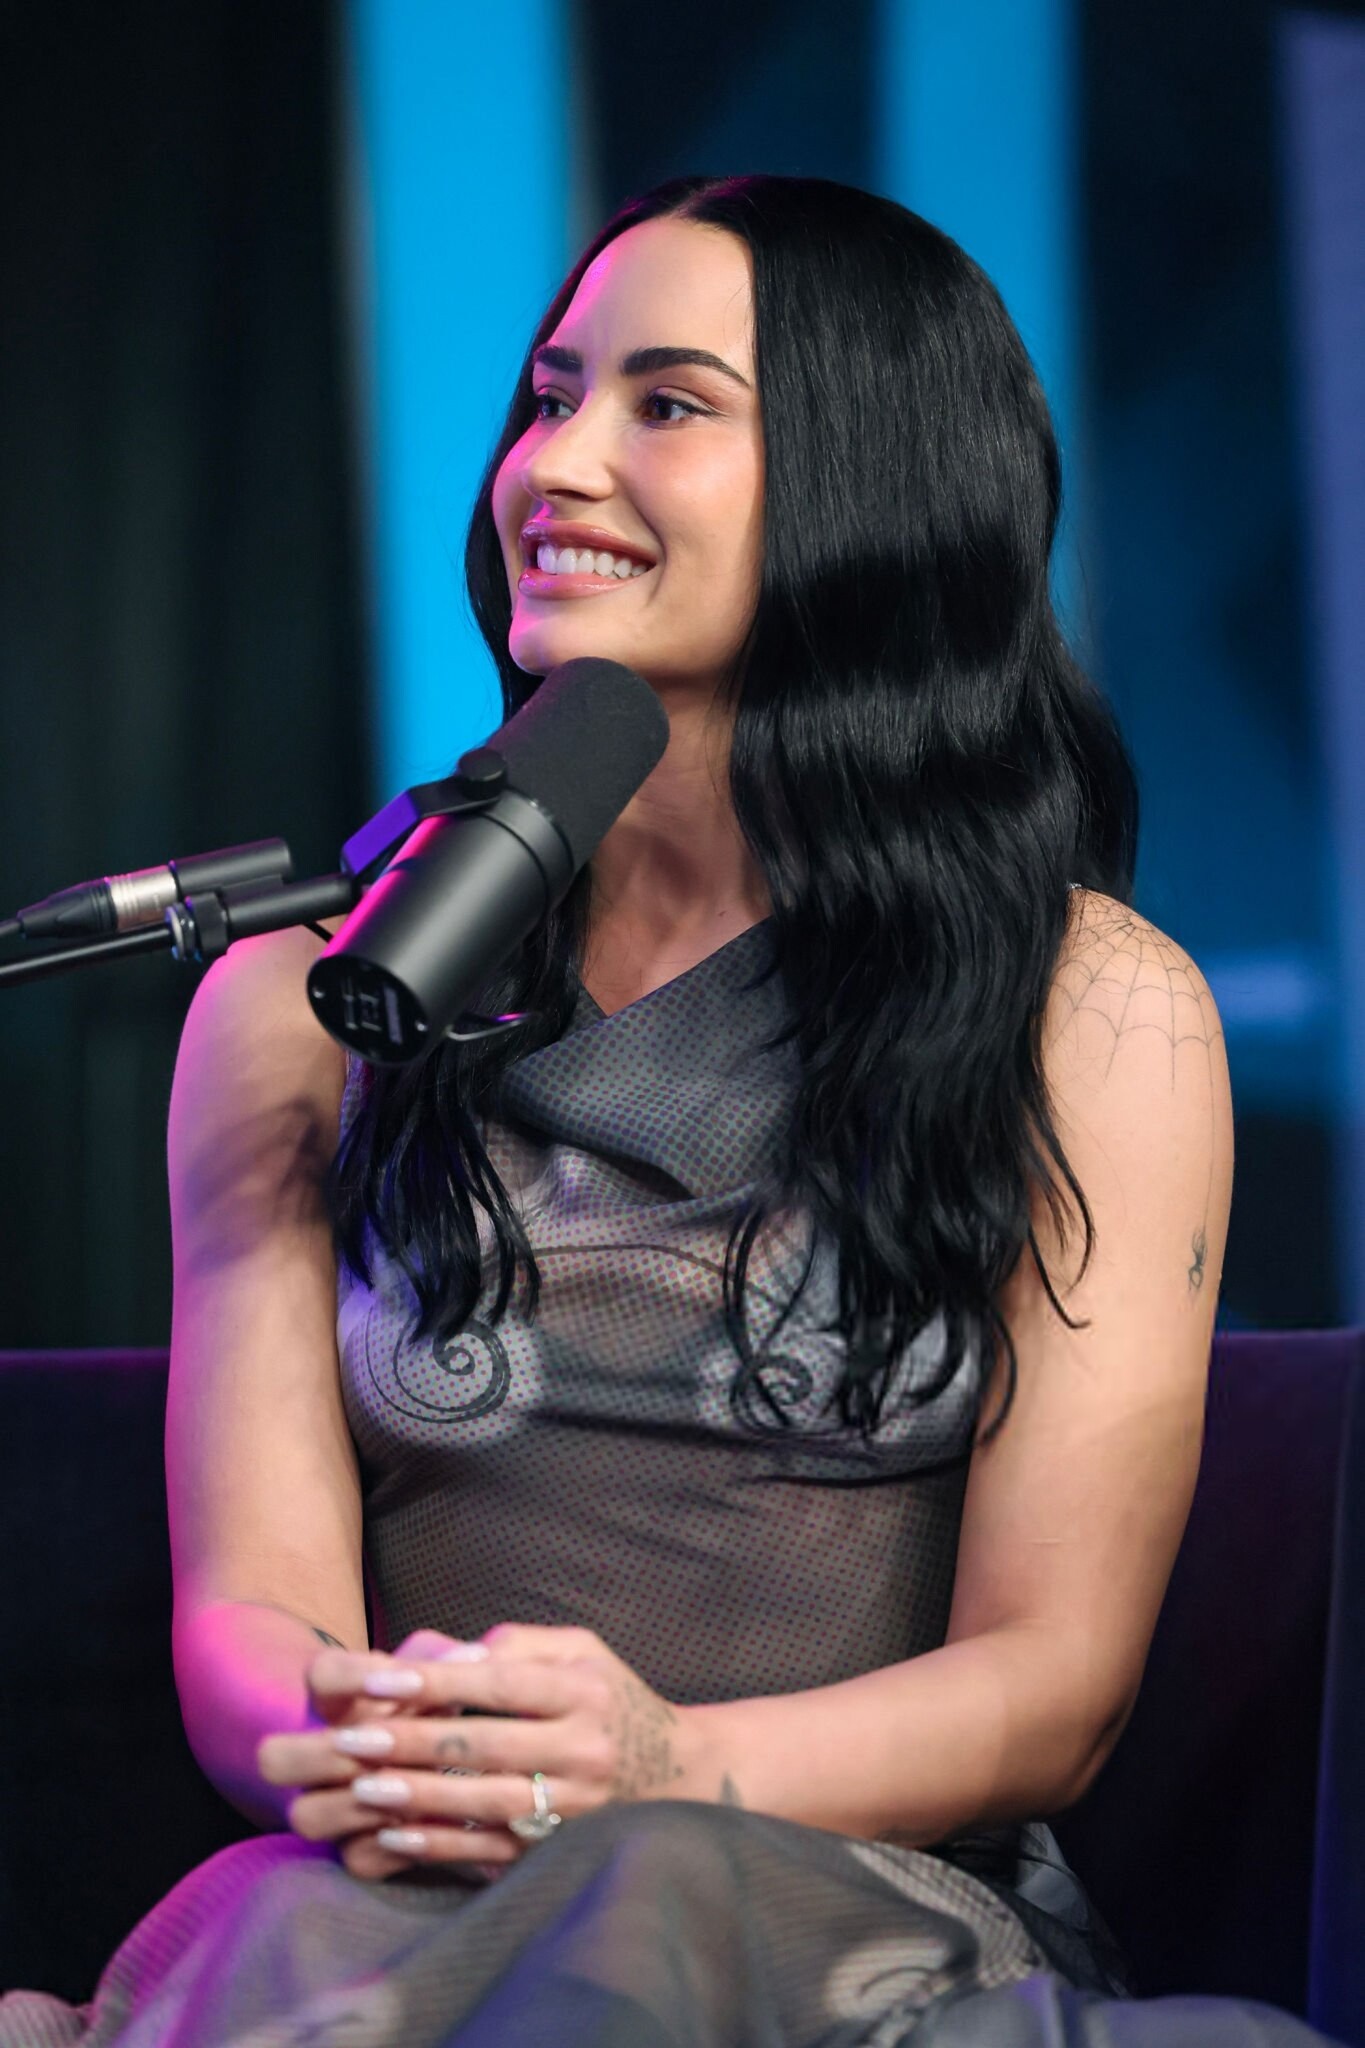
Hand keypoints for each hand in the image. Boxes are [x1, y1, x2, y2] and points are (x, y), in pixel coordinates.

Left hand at [257, 1625, 702, 1881]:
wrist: (682, 1777)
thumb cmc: (612, 1701)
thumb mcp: (583, 1651)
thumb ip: (518, 1645)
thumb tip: (450, 1659)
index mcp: (583, 1691)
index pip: (501, 1683)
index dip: (437, 1681)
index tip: (378, 1681)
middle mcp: (583, 1748)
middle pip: (486, 1744)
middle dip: (412, 1742)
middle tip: (350, 1739)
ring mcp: (575, 1807)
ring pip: (485, 1802)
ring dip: (419, 1797)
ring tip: (362, 1788)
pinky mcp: (561, 1851)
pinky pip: (492, 1850)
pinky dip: (439, 1844)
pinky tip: (392, 1835)